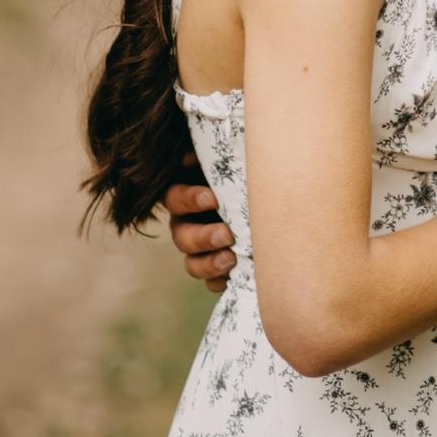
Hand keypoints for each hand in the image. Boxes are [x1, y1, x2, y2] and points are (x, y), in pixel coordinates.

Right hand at [164, 156, 236, 292]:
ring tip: (232, 258)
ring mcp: (199, 251)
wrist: (261, 198)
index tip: (213, 197)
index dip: (190, 199)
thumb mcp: (229, 164)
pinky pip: (211, 283)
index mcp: (186, 198)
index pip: (175, 198)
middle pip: (182, 238)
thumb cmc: (242, 175)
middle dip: (203, 237)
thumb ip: (215, 159)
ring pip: (192, 264)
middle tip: (227, 234)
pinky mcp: (215, 270)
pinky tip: (232, 278)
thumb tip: (195, 154)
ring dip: (210, 264)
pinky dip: (220, 282)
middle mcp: (187, 226)